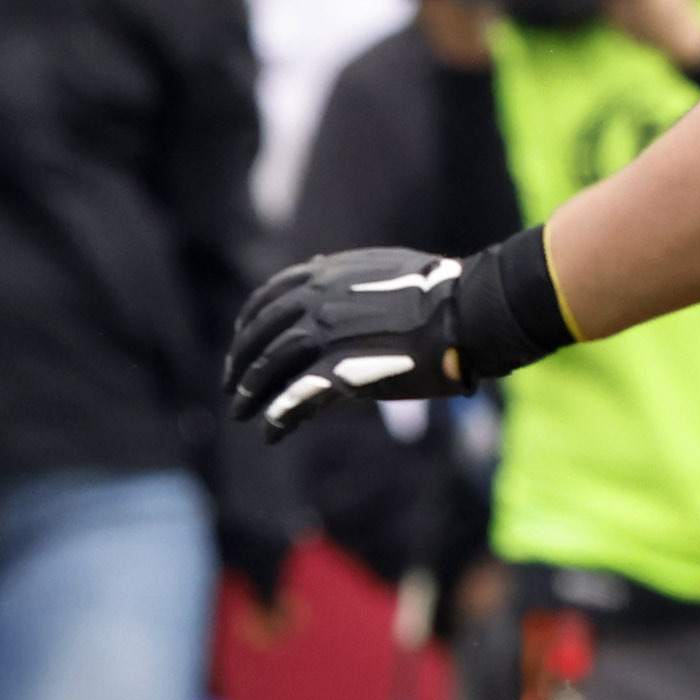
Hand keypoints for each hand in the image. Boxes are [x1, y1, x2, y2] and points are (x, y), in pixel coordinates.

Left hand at [224, 247, 482, 439]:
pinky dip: (277, 417)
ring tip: (241, 414)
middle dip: (241, 363)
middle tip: (231, 386)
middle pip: (260, 336)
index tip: (240, 341)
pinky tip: (271, 433)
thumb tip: (319, 267)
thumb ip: (343, 273)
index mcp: (325, 277)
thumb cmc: (439, 290)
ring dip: (250, 394)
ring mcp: (325, 337)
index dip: (248, 324)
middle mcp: (316, 304)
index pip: (267, 299)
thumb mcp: (380, 266)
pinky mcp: (340, 372)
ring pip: (269, 368)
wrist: (468, 310)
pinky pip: (294, 398)